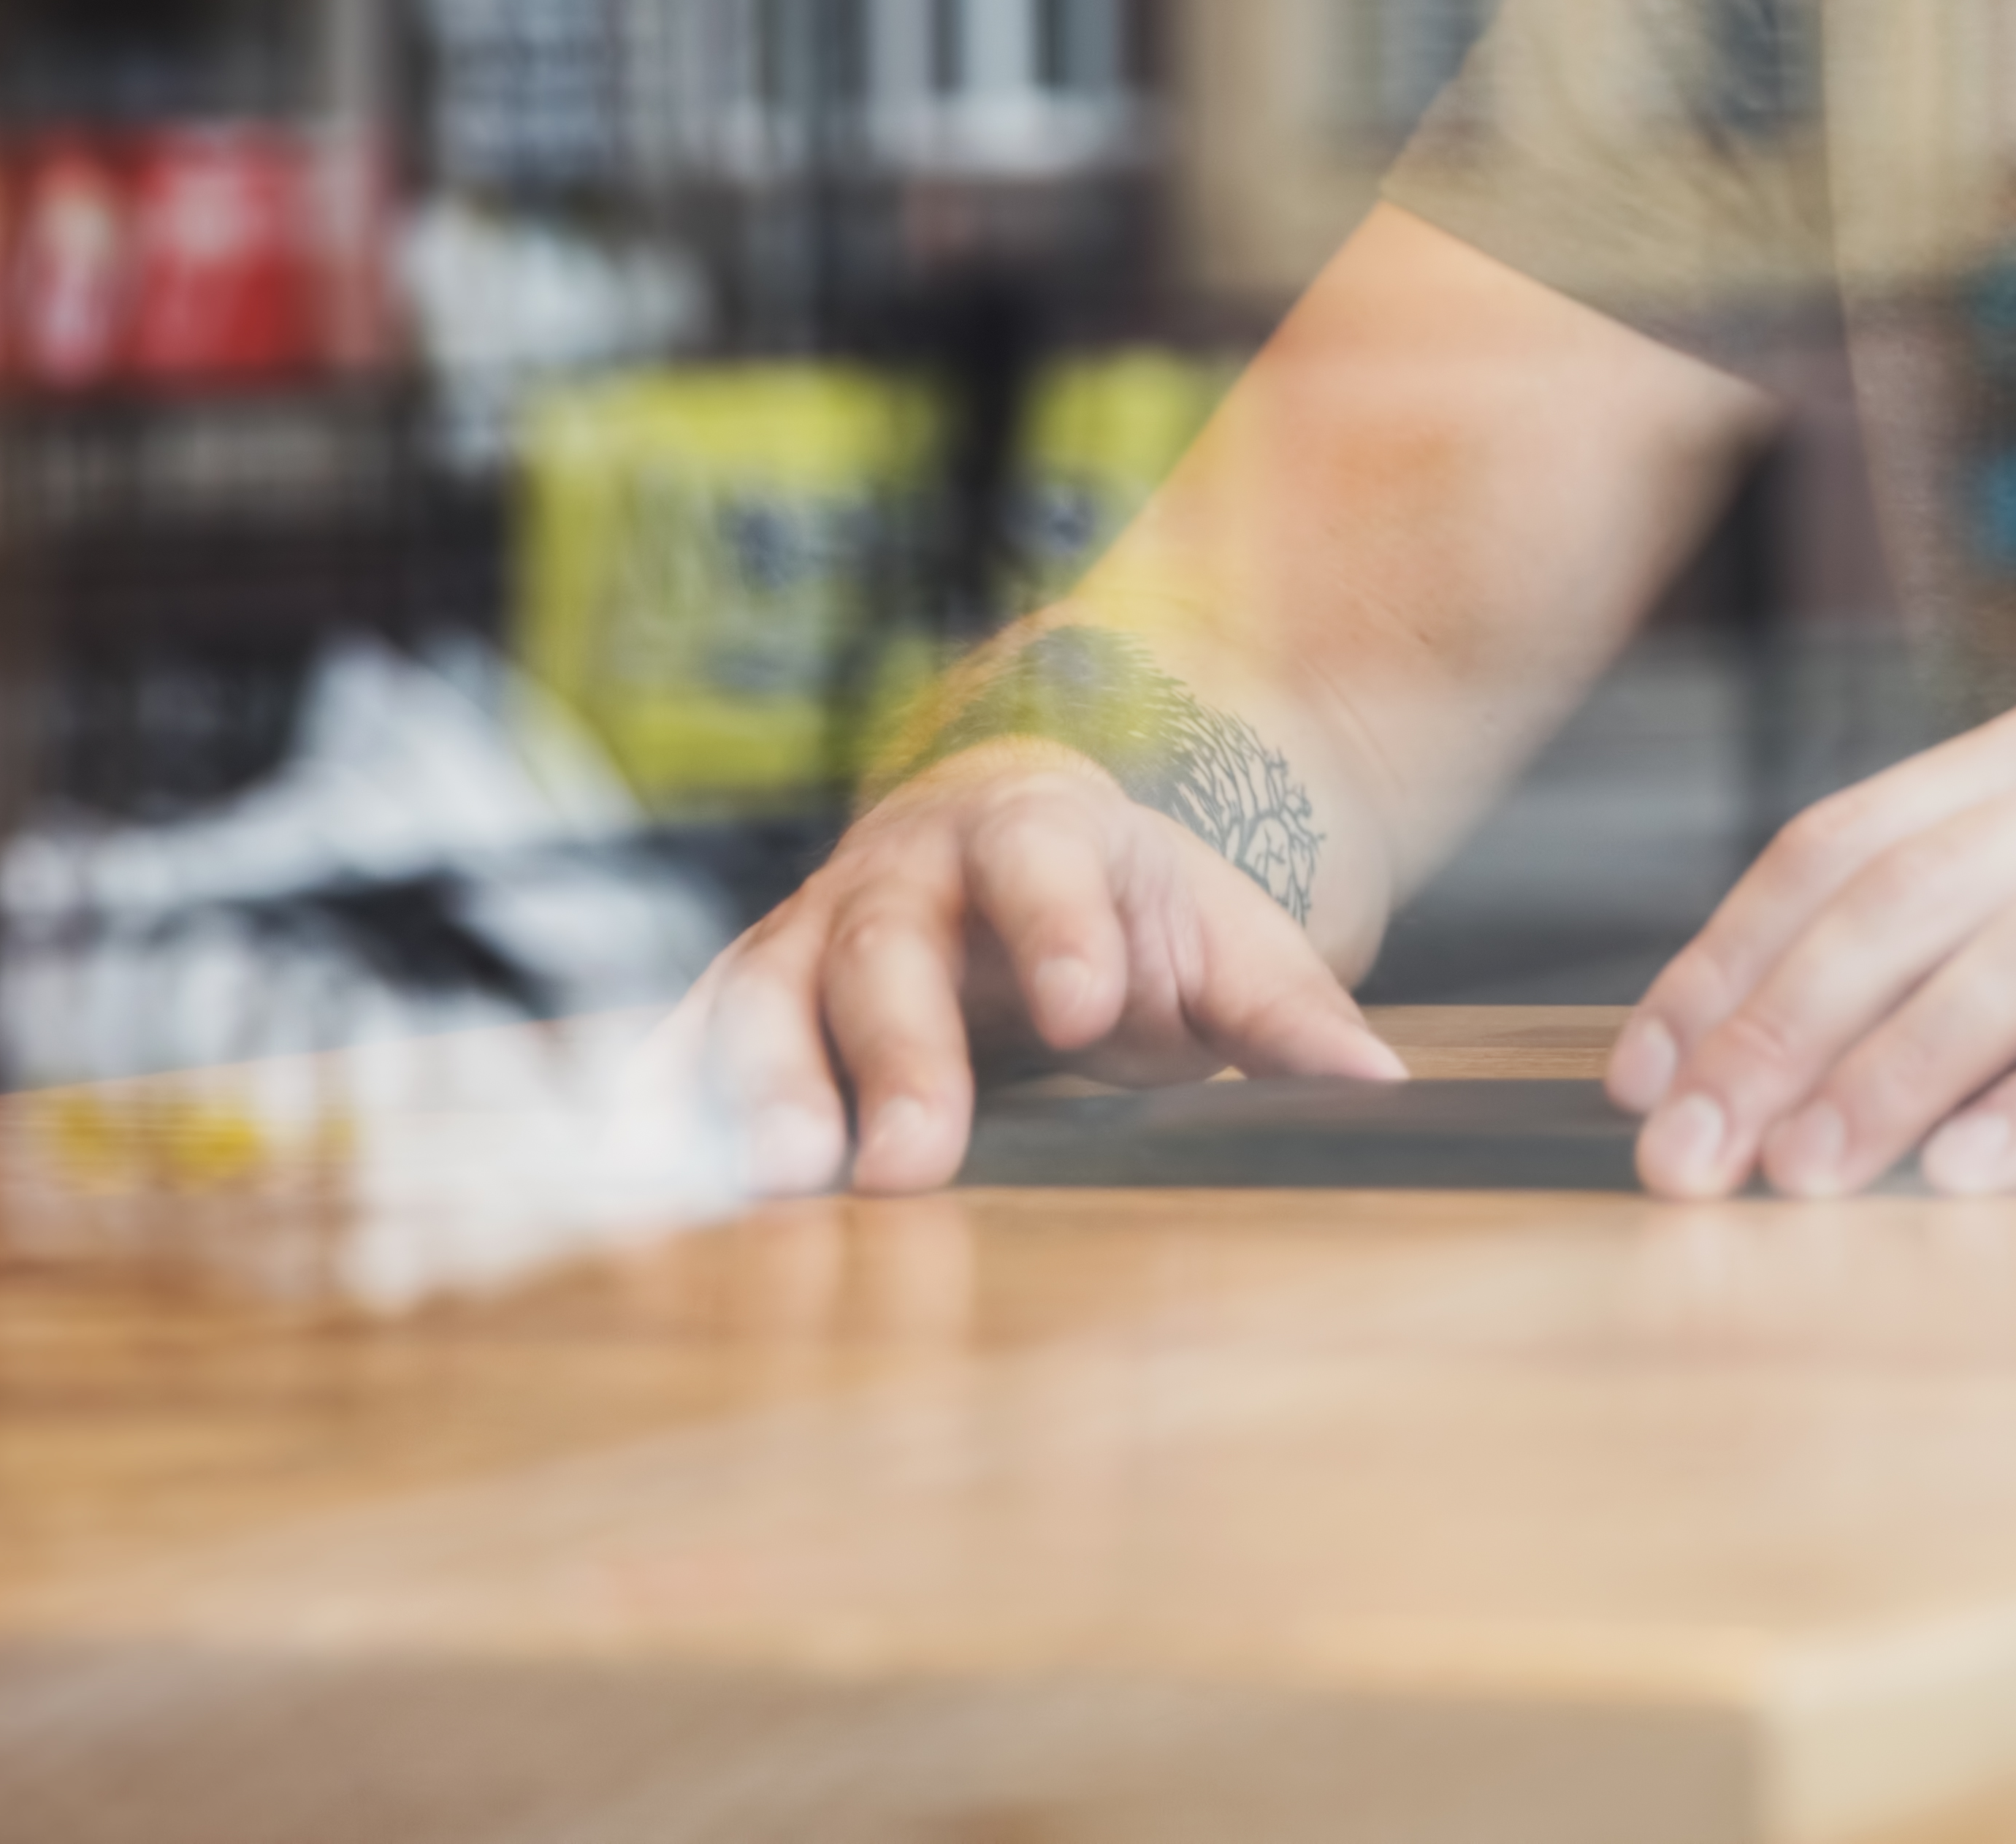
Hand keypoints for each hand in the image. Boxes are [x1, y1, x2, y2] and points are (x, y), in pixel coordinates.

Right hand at [662, 741, 1404, 1197]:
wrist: (1009, 850)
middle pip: (885, 947)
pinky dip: (652, 1105)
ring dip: (763, 1090)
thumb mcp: (1216, 933)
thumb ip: (1285, 1006)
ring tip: (779, 1182)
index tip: (1087, 1009)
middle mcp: (897, 873)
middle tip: (912, 1160)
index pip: (1044, 866)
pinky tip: (635, 1180)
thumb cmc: (1121, 909)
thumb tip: (1380, 1085)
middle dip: (899, 1054)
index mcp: (1031, 833)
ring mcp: (805, 932)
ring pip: (765, 996)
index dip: (1061, 931)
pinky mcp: (743, 997)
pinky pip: (681, 1046)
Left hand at [1606, 679, 2015, 1198]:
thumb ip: (2011, 906)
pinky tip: (1974, 1176)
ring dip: (1894, 1073)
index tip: (1647, 1072)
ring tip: (1807, 1179)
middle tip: (1692, 1156)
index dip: (1734, 953)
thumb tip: (1798, 1033)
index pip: (1859, 833)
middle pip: (1916, 892)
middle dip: (1778, 1028)